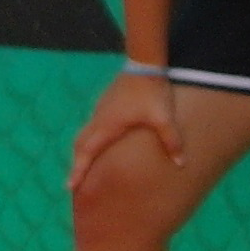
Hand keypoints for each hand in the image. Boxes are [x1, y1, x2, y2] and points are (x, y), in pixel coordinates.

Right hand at [66, 71, 183, 195]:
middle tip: (73, 185)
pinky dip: (90, 141)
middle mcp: (99, 120)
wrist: (145, 63)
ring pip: (84, 136)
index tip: (69, 187)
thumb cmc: (152, 91)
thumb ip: (172, 141)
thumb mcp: (164, 118)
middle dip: (76, 165)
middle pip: (80, 146)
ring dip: (82, 153)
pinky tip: (99, 146)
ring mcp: (100, 111)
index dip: (78, 171)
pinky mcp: (106, 106)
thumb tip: (181, 163)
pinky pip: (92, 128)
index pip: (87, 153)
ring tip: (83, 169)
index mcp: (107, 126)